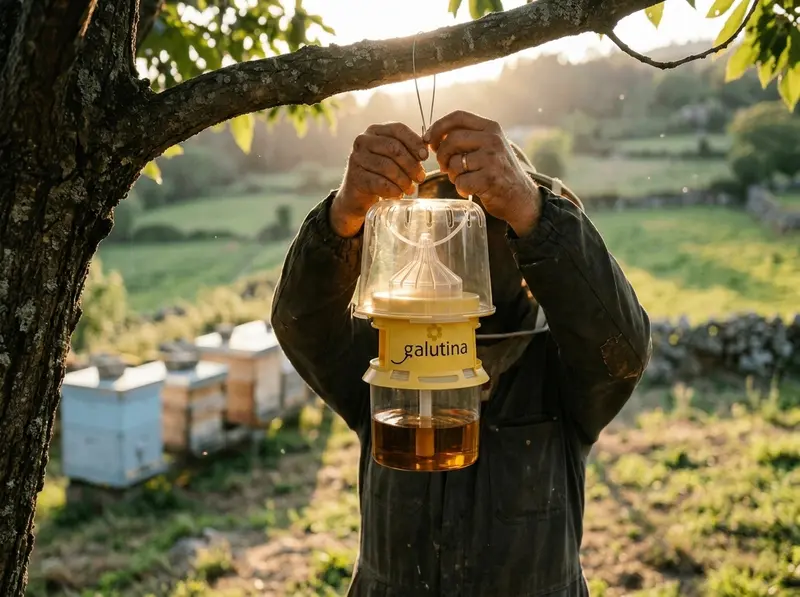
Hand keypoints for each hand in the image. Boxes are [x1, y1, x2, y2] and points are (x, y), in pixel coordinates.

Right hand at [330, 123, 428, 237]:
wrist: (359, 194)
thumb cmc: (381, 173)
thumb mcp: (395, 158)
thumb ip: (409, 150)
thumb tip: (425, 148)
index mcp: (375, 130)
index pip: (398, 129)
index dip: (414, 142)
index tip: (425, 157)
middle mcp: (363, 140)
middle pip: (394, 148)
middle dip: (411, 165)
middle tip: (420, 178)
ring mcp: (356, 158)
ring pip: (387, 167)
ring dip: (403, 180)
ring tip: (410, 189)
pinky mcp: (355, 177)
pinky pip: (379, 182)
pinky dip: (393, 190)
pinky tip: (398, 194)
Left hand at [424, 111, 542, 236]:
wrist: (522, 198)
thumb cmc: (499, 172)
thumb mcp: (489, 146)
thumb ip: (467, 138)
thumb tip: (432, 138)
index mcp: (491, 127)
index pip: (458, 117)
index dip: (438, 126)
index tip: (428, 140)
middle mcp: (493, 140)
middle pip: (451, 140)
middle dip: (442, 155)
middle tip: (445, 167)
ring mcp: (492, 159)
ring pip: (454, 163)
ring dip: (453, 175)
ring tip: (464, 179)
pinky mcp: (490, 179)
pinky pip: (461, 182)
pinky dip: (461, 188)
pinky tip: (471, 190)